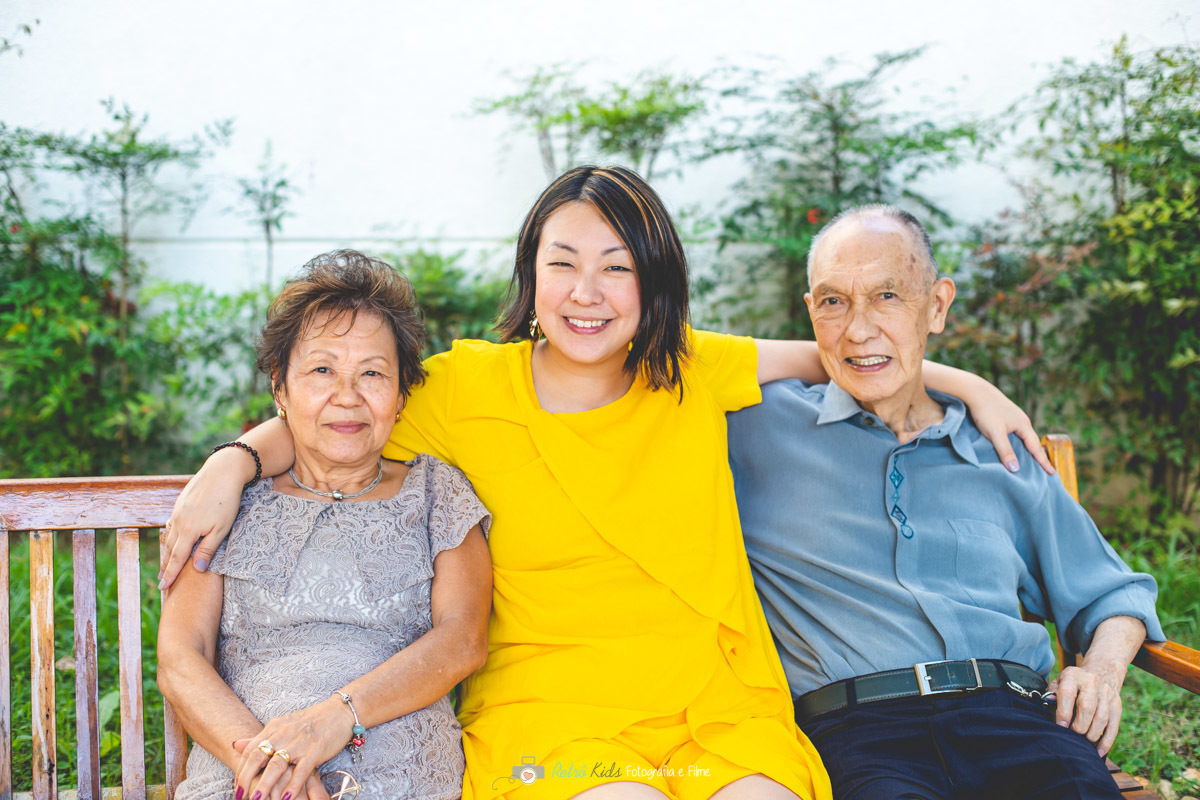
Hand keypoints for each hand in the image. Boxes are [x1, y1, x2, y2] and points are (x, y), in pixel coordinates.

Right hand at [159, 449, 250, 588]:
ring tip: (166, 564)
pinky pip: (172, 523)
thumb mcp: (221, 529)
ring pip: (170, 536)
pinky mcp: (181, 502)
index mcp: (188, 531)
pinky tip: (172, 538)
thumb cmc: (226, 501)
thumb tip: (196, 570)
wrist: (222, 470)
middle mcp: (179, 521)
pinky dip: (170, 535)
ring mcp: (178, 511)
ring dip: (167, 551)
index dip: (170, 574)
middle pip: (170, 549)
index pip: (176, 558)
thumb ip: (208, 550)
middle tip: (162, 581)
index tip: (163, 587)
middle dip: (166, 566)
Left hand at [234, 697, 352, 799]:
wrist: (340, 711)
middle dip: (246, 778)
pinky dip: (293, 785)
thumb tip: (236, 744)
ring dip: (264, 784)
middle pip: (258, 757)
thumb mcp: (283, 725)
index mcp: (274, 728)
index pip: (250, 749)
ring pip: (276, 765)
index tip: (236, 786)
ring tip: (256, 799)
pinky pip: (301, 770)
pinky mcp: (316, 750)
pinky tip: (286, 797)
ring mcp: (299, 742)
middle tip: (240, 796)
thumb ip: (261, 737)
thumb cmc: (312, 720)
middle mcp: (284, 734)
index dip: (241, 769)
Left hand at [965, 383, 1054, 474]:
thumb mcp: (995, 433)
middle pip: (1032, 442)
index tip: (1053, 473)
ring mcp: (1014, 417)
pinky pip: (1016, 432)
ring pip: (1024, 436)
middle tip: (1045, 469)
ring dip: (1028, 448)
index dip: (1043, 462)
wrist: (976, 390)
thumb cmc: (986, 411)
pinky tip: (1015, 444)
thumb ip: (1005, 451)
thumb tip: (1016, 469)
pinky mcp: (1006, 415)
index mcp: (1023, 425)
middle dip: (1039, 455)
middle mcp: (1022, 421)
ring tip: (1031, 459)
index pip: (1036, 448)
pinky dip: (1019, 441)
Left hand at [1047, 664, 1125, 755]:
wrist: (1102, 670)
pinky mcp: (1117, 706)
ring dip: (1092, 734)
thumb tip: (1047, 702)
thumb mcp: (1061, 679)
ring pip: (1101, 719)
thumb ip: (1052, 690)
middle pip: (1087, 708)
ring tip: (1083, 742)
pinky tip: (1098, 751)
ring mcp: (1107, 695)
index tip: (1061, 726)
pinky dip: (1106, 741)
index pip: (1068, 694)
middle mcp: (1092, 684)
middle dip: (1079, 726)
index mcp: (1074, 676)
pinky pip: (1113, 727)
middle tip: (1073, 735)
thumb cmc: (1075, 681)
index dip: (1064, 712)